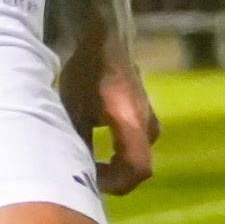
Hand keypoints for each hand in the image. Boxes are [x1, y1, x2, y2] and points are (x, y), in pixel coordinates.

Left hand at [62, 19, 158, 194]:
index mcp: (132, 122)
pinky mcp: (145, 113)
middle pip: (139, 167)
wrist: (105, 38)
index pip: (139, 169)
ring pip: (138, 155)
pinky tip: (97, 147)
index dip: (116, 184)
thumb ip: (79, 142)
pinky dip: (119, 152)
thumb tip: (76, 173)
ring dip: (116, 164)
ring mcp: (149, 117)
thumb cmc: (87, 72)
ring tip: (89, 161)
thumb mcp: (75, 110)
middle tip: (86, 175)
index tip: (91, 180)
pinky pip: (137, 143)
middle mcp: (147, 123)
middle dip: (114, 178)